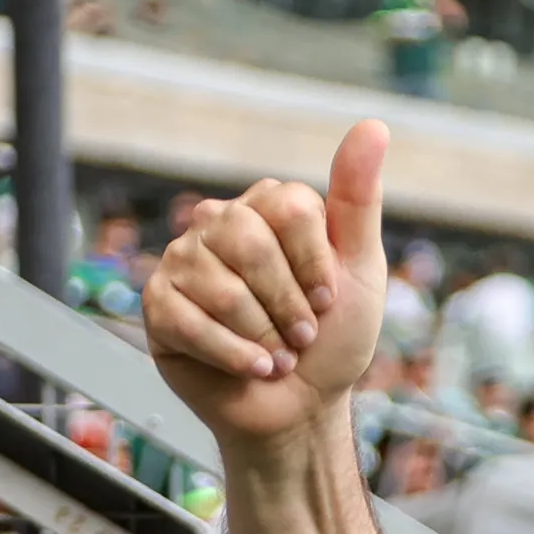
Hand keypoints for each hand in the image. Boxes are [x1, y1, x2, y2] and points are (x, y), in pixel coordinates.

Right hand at [145, 120, 390, 456]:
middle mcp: (219, 224)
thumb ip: (359, 199)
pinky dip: (233, 354)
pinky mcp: (159, 306)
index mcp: (267, 207)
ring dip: (263, 336)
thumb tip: (374, 125)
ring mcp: (183, 262)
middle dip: (288, 305)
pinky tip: (252, 368)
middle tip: (302, 336)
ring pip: (222, 287)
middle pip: (249, 242)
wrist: (300, 408)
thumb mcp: (361, 270)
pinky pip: (188, 321)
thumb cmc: (331, 340)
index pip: (288, 205)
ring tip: (277, 356)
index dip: (314, 263)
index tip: (328, 300)